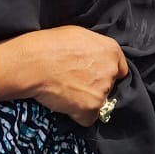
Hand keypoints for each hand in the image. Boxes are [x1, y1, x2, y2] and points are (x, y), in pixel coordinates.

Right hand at [0, 25, 128, 125]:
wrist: (34, 63)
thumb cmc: (50, 44)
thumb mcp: (78, 35)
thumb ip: (93, 48)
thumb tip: (93, 57)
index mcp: (111, 50)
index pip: (120, 69)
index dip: (106, 73)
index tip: (94, 75)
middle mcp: (111, 70)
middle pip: (109, 86)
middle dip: (95, 87)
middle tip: (75, 83)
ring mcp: (102, 91)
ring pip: (98, 102)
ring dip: (85, 101)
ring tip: (66, 93)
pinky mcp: (90, 109)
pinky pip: (88, 118)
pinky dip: (77, 115)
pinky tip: (64, 104)